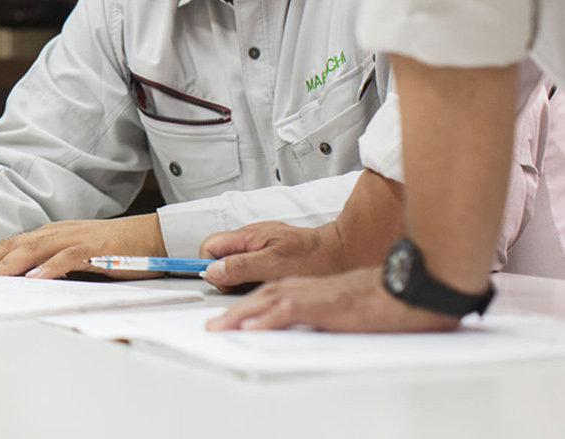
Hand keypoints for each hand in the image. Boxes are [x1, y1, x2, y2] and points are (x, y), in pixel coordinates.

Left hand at [0, 213, 164, 279]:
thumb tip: (26, 284)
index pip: (11, 245)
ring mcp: (74, 238)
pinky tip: (34, 278)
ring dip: (9, 264)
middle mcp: (57, 232)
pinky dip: (49, 267)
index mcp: (51, 234)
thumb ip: (53, 265)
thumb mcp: (76, 256)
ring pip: (34, 249)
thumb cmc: (113, 249)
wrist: (150, 237)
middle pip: (14, 245)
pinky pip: (66, 258)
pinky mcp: (93, 249)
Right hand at [199, 221, 343, 291]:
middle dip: (226, 275)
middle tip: (244, 287)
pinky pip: (251, 267)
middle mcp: (251, 238)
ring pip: (235, 263)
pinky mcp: (271, 253)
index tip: (221, 283)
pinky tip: (270, 284)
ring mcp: (261, 245)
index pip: (210, 247)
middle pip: (220, 256)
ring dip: (242, 278)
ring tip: (262, 285)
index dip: (210, 266)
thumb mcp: (273, 266)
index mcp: (248, 236)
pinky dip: (255, 278)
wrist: (344, 253)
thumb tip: (213, 271)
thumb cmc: (315, 258)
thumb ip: (240, 267)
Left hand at [206, 267, 457, 332]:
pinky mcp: (323, 305)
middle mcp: (303, 286)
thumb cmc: (378, 298)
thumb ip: (320, 312)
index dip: (245, 306)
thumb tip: (309, 326)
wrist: (402, 287)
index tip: (228, 319)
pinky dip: (267, 320)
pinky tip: (252, 328)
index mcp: (306, 286)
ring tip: (220, 328)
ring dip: (240, 315)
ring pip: (266, 302)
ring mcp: (311, 294)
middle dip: (233, 312)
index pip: (267, 294)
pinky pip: (288, 312)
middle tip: (213, 326)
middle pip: (259, 297)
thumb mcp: (340, 306)